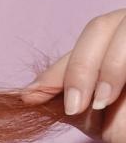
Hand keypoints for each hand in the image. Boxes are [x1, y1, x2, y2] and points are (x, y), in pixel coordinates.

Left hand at [18, 7, 125, 142]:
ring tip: (102, 103)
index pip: (85, 42)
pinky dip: (120, 66)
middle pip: (100, 27)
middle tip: (74, 107)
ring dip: (106, 66)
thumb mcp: (95, 115)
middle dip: (80, 67)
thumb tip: (27, 94)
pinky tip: (115, 96)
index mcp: (117, 41)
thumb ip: (65, 98)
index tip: (32, 96)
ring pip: (122, 27)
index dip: (59, 67)